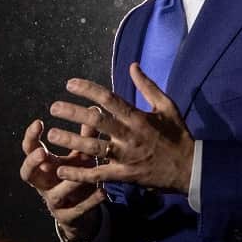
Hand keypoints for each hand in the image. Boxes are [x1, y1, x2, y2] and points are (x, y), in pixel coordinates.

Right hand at [19, 118, 105, 241]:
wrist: (82, 210)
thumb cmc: (77, 175)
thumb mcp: (81, 155)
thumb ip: (85, 135)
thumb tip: (94, 108)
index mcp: (44, 165)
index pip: (29, 149)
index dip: (31, 137)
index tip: (39, 122)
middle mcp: (44, 183)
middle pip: (27, 174)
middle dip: (32, 163)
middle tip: (42, 153)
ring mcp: (53, 201)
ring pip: (55, 194)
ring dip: (68, 182)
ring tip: (82, 171)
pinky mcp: (67, 217)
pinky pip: (77, 210)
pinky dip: (90, 201)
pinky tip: (103, 191)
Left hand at [44, 63, 194, 193]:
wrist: (190, 169)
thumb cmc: (178, 135)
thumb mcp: (167, 106)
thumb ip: (148, 86)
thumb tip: (132, 66)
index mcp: (138, 117)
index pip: (109, 99)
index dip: (88, 90)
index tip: (70, 84)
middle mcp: (129, 136)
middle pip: (96, 121)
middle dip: (73, 113)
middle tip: (53, 108)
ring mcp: (126, 156)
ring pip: (93, 148)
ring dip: (71, 141)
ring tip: (51, 135)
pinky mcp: (124, 175)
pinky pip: (98, 175)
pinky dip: (79, 173)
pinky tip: (61, 169)